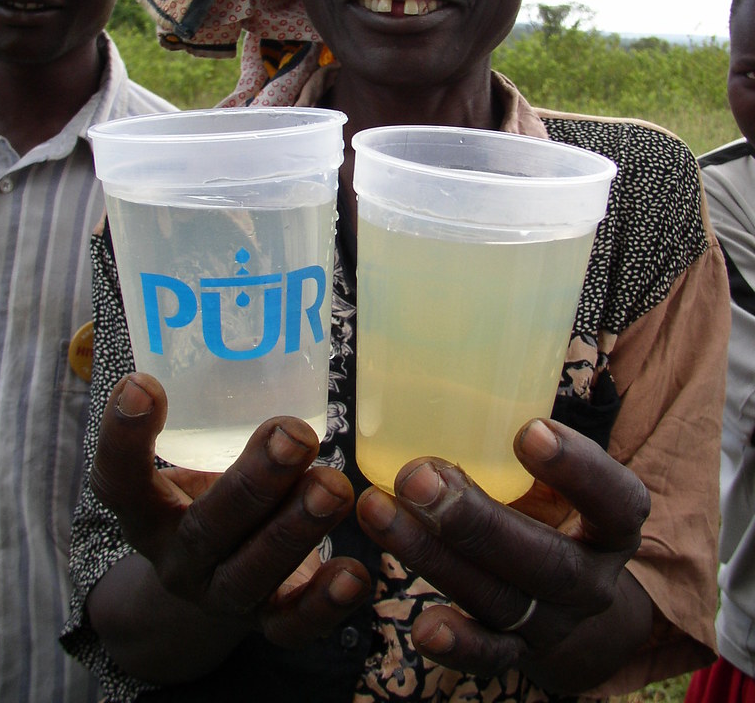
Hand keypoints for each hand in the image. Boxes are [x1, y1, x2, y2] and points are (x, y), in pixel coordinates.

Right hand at [89, 373, 370, 660]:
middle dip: (254, 480)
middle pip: (208, 526)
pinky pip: (293, 626)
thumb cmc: (211, 487)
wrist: (213, 575)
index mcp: (149, 510)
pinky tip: (355, 574)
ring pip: (253, 572)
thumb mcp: (196, 450)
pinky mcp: (268, 623)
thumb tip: (258, 298)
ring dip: (296, 528)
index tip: (143, 382)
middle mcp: (179, 556)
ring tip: (333, 485)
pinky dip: (325, 604)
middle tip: (293, 433)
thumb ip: (214, 399)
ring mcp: (222, 594)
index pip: (119, 480)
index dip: (123, 437)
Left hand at [355, 418, 651, 692]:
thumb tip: (461, 337)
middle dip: (477, 521)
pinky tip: (422, 626)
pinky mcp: (520, 652)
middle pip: (544, 560)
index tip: (528, 429)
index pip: (615, 499)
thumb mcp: (562, 470)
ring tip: (379, 511)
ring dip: (434, 557)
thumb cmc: (559, 506)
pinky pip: (490, 657)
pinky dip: (458, 644)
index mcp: (614, 522)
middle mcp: (590, 577)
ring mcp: (555, 621)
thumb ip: (525, 427)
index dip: (578, 468)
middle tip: (420, 476)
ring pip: (500, 599)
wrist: (582, 599)